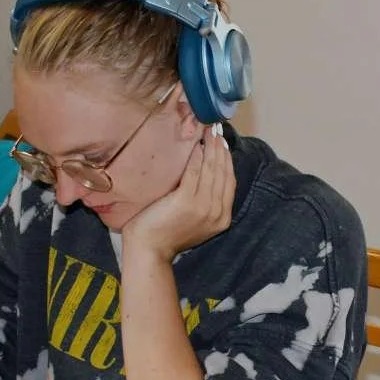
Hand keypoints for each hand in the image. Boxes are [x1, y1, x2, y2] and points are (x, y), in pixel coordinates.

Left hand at [122, 130, 234, 261]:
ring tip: (209, 131)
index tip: (224, 143)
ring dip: (212, 148)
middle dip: (222, 149)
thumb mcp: (195, 219)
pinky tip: (197, 145)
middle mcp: (218, 213)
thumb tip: (205, 173)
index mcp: (223, 218)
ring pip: (212, 170)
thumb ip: (205, 202)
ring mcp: (204, 207)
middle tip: (218, 129)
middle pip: (224, 174)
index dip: (228, 160)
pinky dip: (197, 157)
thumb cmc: (166, 233)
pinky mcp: (187, 201)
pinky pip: (196, 173)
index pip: (230, 182)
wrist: (150, 250)